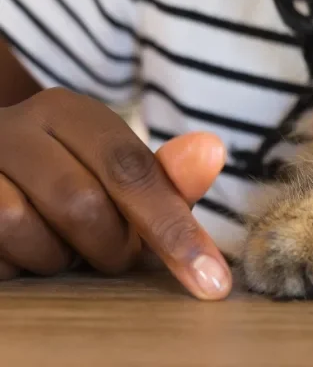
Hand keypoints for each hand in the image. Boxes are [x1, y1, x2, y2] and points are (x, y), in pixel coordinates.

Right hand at [0, 88, 231, 299]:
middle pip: (80, 202)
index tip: (211, 281)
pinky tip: (23, 251)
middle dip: (110, 246)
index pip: (132, 170)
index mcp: (70, 112)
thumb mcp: (122, 178)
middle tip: (114, 254)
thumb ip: (168, 177)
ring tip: (60, 247)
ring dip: (54, 256)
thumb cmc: (70, 181)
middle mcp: (15, 125)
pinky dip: (14, 263)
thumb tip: (212, 150)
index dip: (174, 229)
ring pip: (19, 224)